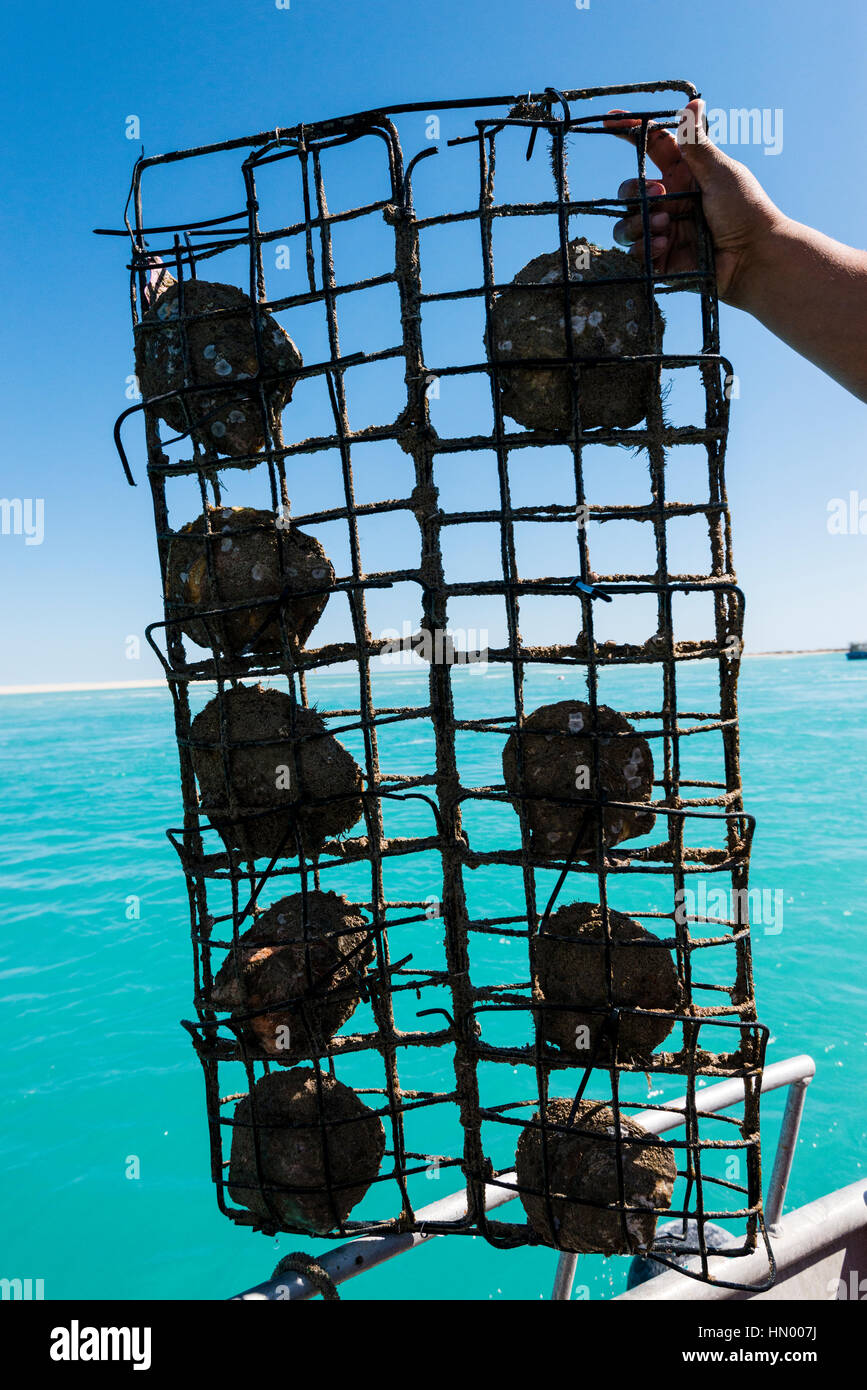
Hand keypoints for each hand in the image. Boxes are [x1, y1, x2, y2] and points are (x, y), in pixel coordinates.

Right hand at [605, 99, 784, 305]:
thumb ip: (697, 142)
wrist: (753, 256)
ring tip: (666, 225)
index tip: (611, 119)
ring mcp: (663, 230)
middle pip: (629, 189)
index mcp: (683, 174)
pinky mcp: (661, 258)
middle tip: (658, 194)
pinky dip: (646, 246)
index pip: (651, 147)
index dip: (630, 131)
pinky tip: (668, 244)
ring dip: (638, 222)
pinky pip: (636, 252)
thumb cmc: (746, 209)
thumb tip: (693, 101)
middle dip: (634, 189)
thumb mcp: (720, 171)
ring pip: (625, 223)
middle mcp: (669, 200)